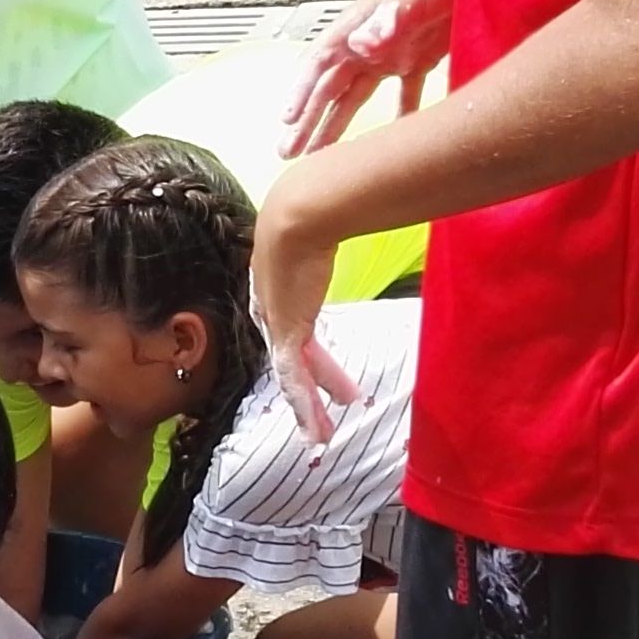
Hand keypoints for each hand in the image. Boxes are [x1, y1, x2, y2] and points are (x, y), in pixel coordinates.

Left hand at [253, 170, 367, 444]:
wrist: (299, 211)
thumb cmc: (315, 206)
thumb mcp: (327, 221)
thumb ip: (344, 224)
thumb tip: (367, 202)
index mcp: (277, 284)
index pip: (294, 327)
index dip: (308, 351)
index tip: (321, 365)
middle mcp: (271, 307)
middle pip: (294, 358)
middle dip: (313, 386)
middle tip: (331, 409)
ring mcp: (276, 322)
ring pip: (294, 377)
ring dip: (310, 408)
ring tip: (322, 436)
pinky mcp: (286, 332)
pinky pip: (295, 379)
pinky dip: (306, 406)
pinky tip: (316, 430)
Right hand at [282, 0, 450, 156]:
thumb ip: (384, 20)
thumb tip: (360, 45)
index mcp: (355, 27)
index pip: (318, 64)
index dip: (300, 93)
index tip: (287, 122)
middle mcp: (367, 44)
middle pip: (330, 88)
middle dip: (309, 120)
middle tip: (289, 152)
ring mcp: (392, 54)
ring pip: (357, 97)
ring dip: (339, 125)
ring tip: (324, 157)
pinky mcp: (420, 60)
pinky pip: (403, 96)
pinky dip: (398, 117)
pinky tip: (392, 141)